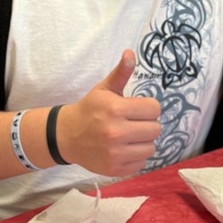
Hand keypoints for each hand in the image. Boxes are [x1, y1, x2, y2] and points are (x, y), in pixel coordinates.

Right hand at [56, 50, 160, 175]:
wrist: (66, 136)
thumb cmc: (89, 109)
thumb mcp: (104, 89)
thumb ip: (120, 73)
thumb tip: (130, 53)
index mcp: (115, 109)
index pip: (154, 109)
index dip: (147, 108)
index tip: (136, 109)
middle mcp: (116, 132)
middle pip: (155, 129)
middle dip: (146, 124)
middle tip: (132, 123)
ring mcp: (115, 154)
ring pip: (151, 147)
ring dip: (143, 141)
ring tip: (129, 136)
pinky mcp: (115, 169)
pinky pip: (142, 163)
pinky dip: (136, 156)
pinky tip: (123, 149)